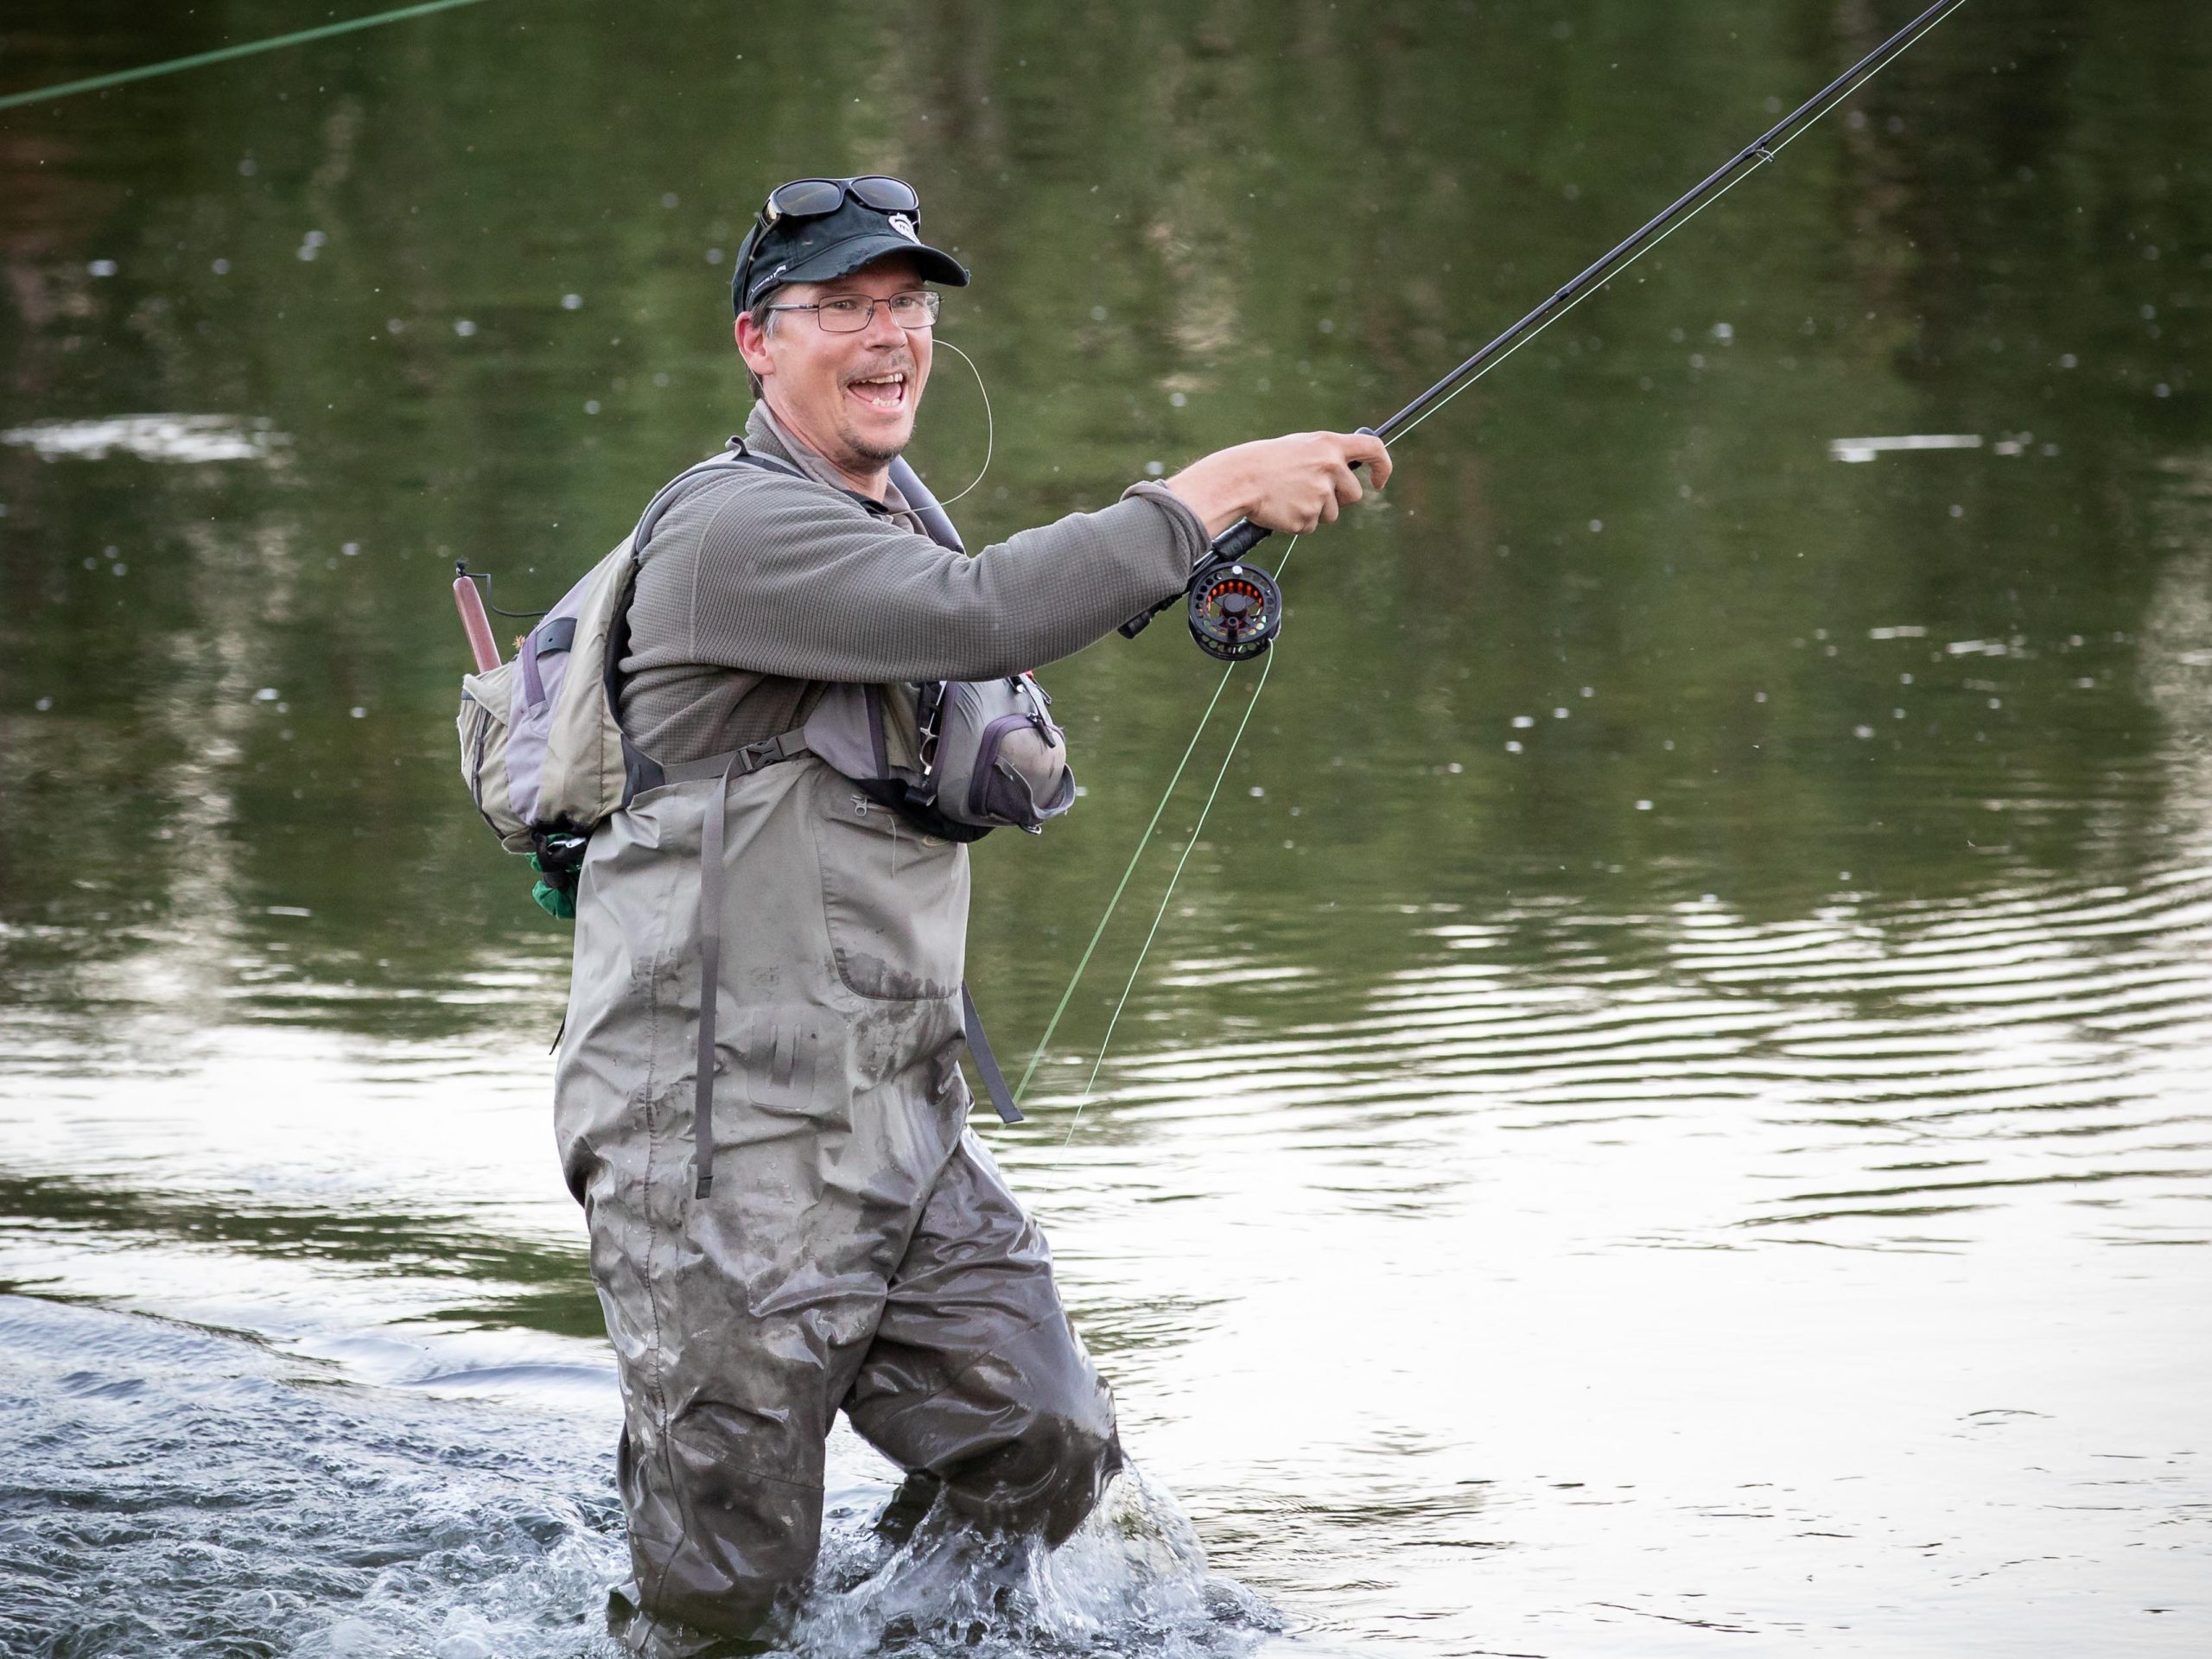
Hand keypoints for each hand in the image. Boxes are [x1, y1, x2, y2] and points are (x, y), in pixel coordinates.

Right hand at [1164, 430, 1391, 537]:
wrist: (1239, 480)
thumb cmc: (1265, 461)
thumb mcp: (1300, 447)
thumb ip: (1326, 456)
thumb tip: (1346, 469)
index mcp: (1329, 445)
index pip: (1374, 450)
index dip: (1383, 467)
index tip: (1379, 482)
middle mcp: (1330, 468)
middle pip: (1353, 494)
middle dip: (1337, 498)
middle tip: (1310, 491)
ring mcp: (1321, 495)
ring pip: (1331, 513)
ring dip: (1314, 510)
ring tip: (1288, 496)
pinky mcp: (1308, 517)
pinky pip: (1311, 525)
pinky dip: (1298, 520)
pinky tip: (1282, 508)